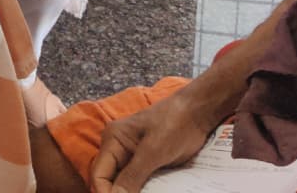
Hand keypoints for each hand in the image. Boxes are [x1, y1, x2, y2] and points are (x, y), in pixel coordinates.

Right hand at [91, 86, 217, 192]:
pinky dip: (143, 192)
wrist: (197, 113)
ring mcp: (131, 157)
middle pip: (109, 182)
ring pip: (123, 185)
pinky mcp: (145, 164)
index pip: (99, 175)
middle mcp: (117, 149)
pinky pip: (138, 183)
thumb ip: (132, 176)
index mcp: (113, 140)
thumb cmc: (174, 123)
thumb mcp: (153, 151)